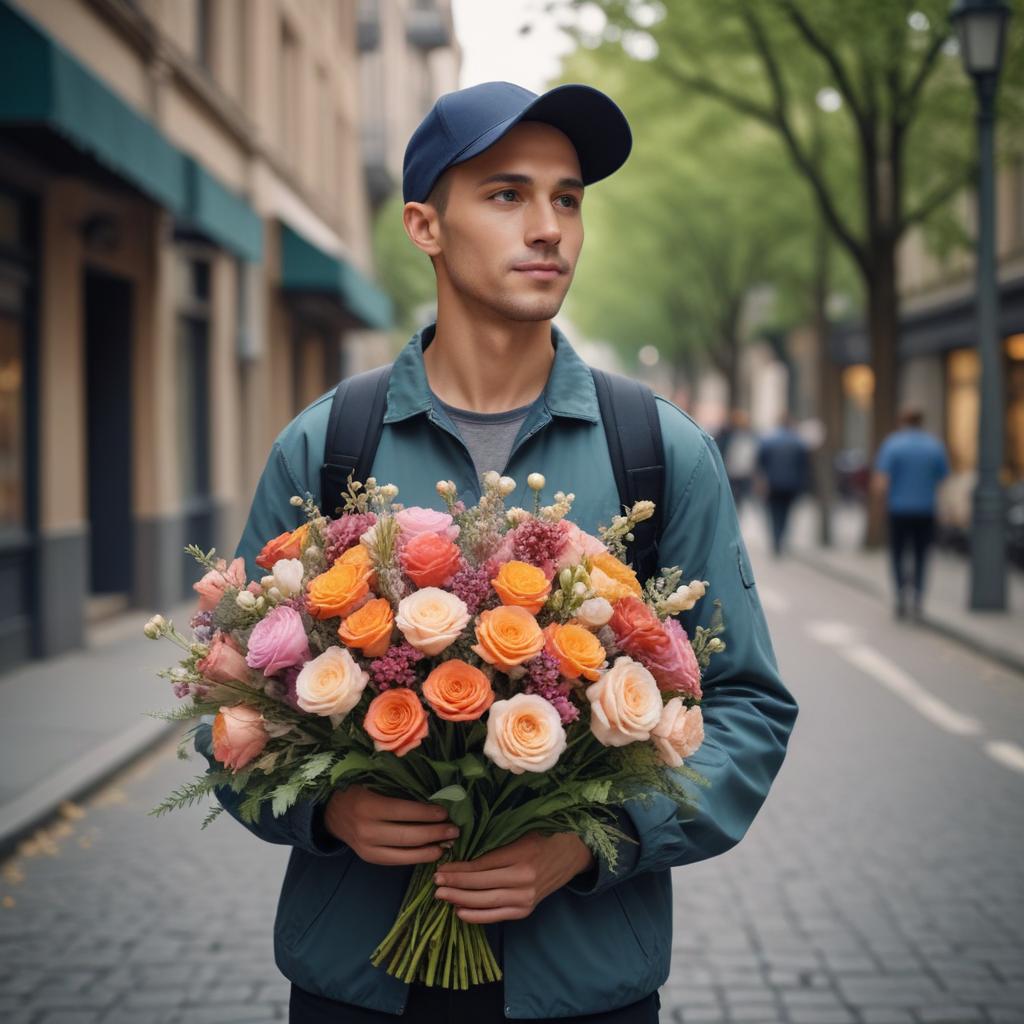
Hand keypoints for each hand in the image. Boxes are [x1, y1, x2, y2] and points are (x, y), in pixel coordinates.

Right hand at [323, 784, 458, 865]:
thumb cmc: (358, 789)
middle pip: (407, 836)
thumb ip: (397, 787)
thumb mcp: (372, 781)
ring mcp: (367, 848)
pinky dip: (417, 858)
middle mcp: (366, 830)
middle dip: (434, 834)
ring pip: (404, 853)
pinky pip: (397, 861)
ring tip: (448, 844)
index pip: (403, 812)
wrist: (332, 812)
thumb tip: (433, 791)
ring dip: (430, 850)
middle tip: (455, 830)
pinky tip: (432, 852)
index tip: (445, 812)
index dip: (426, 814)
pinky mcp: (370, 858)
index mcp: (367, 806)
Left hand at [433, 831, 595, 923]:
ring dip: (461, 900)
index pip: (483, 866)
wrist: (572, 853)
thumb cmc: (544, 835)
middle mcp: (524, 881)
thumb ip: (496, 838)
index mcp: (522, 856)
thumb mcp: (522, 830)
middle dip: (455, 885)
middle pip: (482, 886)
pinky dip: (477, 916)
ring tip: (441, 895)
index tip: (441, 867)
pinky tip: (460, 911)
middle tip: (435, 882)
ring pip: (487, 903)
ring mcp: (527, 898)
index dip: (460, 869)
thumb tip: (461, 843)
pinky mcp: (527, 909)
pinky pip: (498, 916)